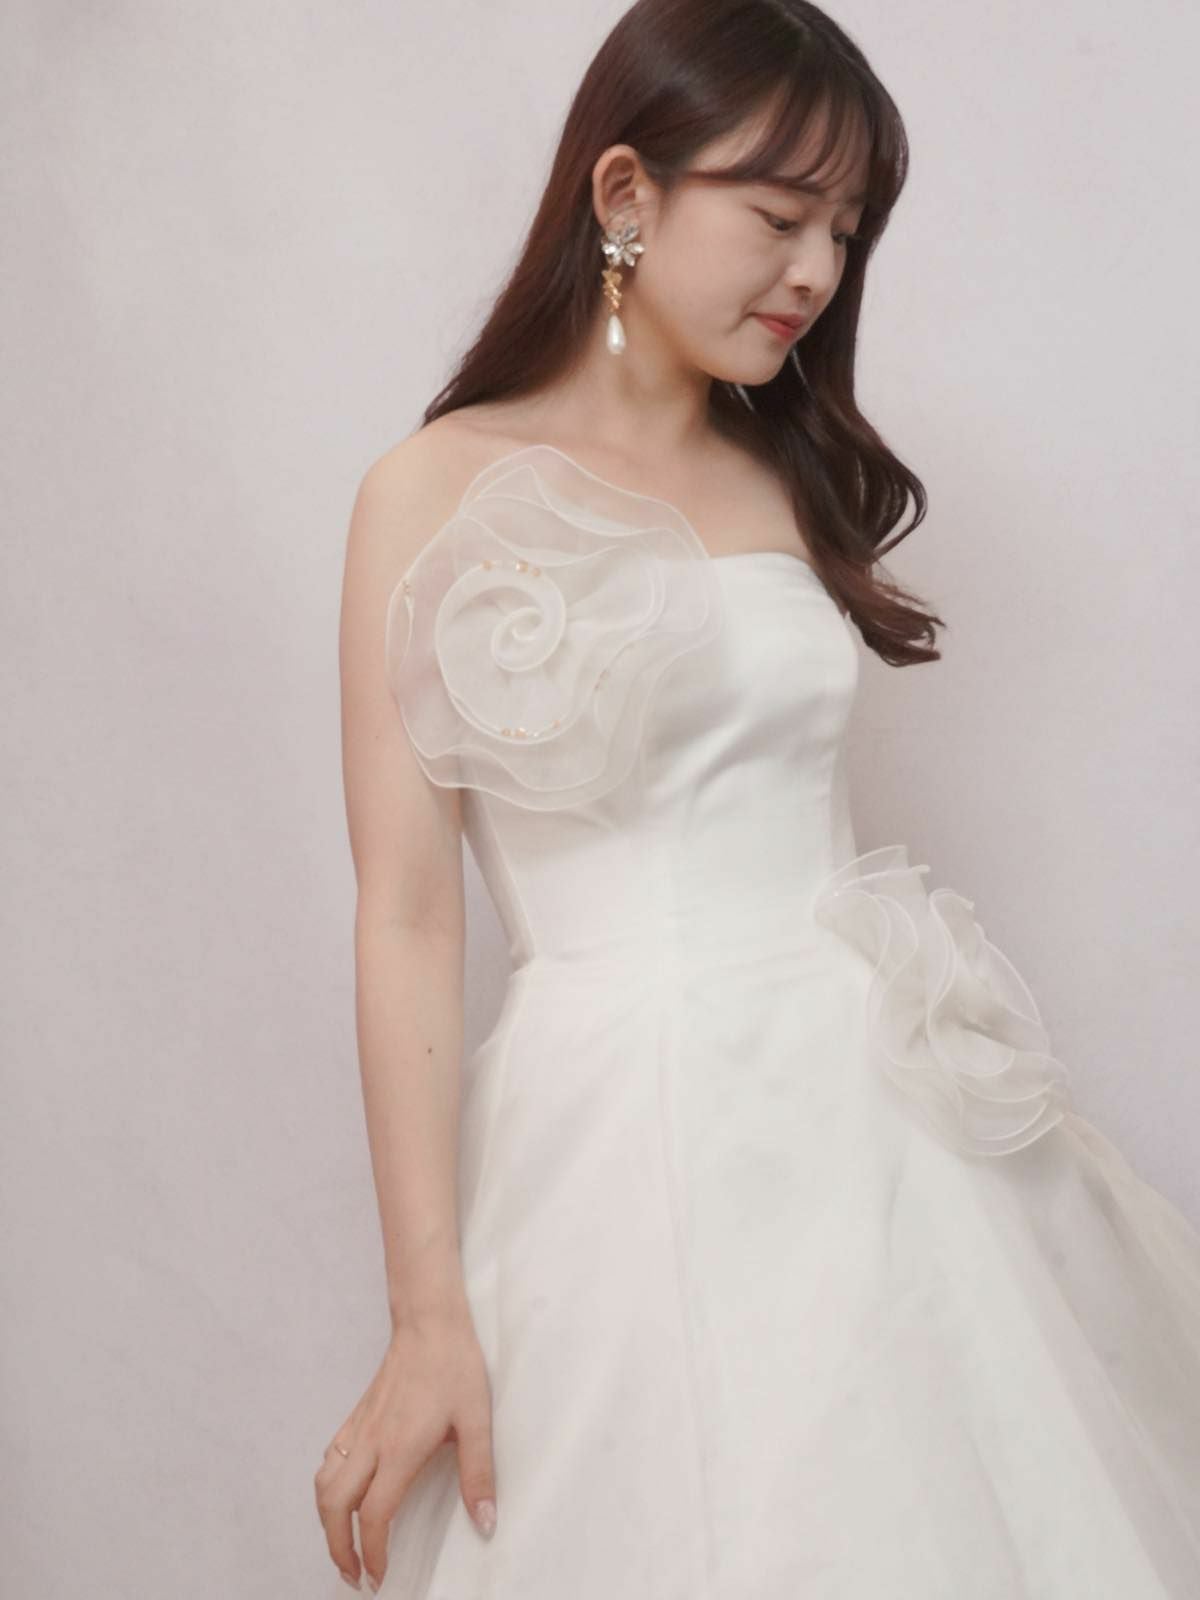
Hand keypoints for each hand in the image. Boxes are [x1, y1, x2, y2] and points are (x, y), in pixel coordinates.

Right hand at [314, 1303, 497, 1591]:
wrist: (430, 1322)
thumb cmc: (454, 1366)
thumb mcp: (477, 1421)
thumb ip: (479, 1474)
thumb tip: (485, 1522)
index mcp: (399, 1450)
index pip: (373, 1516)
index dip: (372, 1553)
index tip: (379, 1577)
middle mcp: (371, 1443)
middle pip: (334, 1508)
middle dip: (338, 1549)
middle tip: (355, 1575)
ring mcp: (359, 1428)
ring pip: (323, 1485)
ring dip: (327, 1521)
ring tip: (343, 1545)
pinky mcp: (357, 1415)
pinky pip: (329, 1459)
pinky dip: (327, 1488)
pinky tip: (343, 1496)